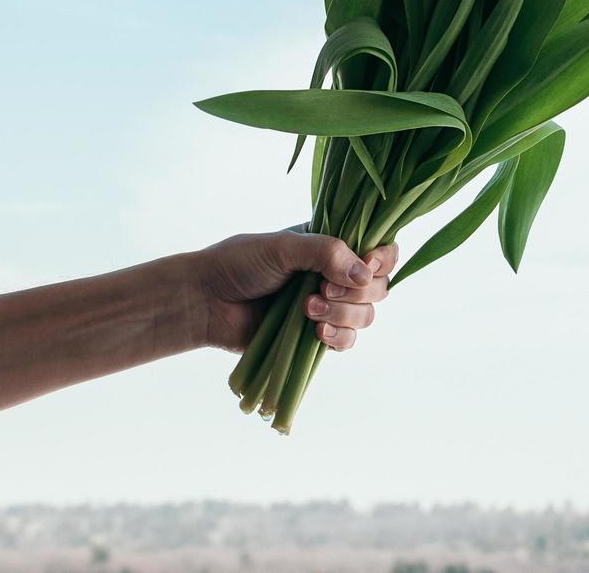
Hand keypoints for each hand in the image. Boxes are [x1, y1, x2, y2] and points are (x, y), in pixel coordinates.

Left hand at [193, 228, 397, 353]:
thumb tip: (364, 274)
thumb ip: (325, 253)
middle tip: (324, 288)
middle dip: (357, 291)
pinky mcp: (314, 337)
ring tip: (307, 308)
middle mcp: (334, 275)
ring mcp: (326, 307)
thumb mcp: (283, 247)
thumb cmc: (239, 264)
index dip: (382, 259)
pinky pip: (346, 342)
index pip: (377, 249)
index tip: (368, 264)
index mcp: (330, 246)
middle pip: (378, 286)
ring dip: (343, 314)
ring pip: (365, 316)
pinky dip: (338, 338)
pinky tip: (316, 334)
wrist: (207, 301)